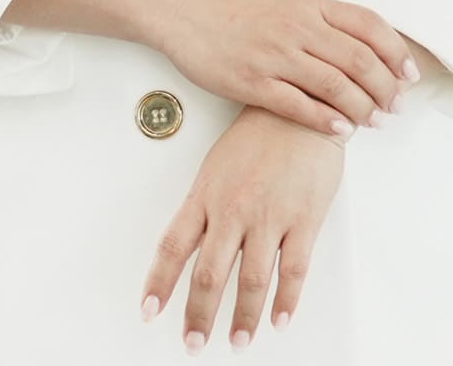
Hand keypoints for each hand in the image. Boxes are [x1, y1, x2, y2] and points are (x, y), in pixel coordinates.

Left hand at [141, 104, 345, 352]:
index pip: (174, 247)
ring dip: (242, 318)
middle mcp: (233, 209)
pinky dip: (286, 301)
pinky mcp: (303, 219)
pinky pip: (293, 270)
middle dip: (199, 315)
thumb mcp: (217, 167)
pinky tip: (279, 320)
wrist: (301, 109)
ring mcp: (268, 216)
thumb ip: (204, 208)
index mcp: (206, 196)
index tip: (149, 311)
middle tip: (193, 344)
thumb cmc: (258, 136)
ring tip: (237, 341)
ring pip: (251, 280)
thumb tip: (190, 246)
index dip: (159, 283)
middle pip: (209, 274)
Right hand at [153, 0, 418, 139]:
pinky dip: (325, 119)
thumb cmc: (234, 6)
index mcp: (310, 4)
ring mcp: (274, 54)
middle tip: (396, 107)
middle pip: (359, 59)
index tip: (410, 75)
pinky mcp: (251, 81)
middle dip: (385, 87)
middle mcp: (297, 26)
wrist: (183, 8)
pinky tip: (341, 129)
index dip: (396, 52)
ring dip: (362, 107)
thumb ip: (321, 18)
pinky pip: (297, 105)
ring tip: (375, 122)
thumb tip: (362, 43)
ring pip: (334, 84)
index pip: (369, 25)